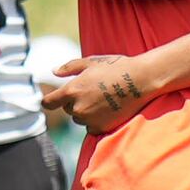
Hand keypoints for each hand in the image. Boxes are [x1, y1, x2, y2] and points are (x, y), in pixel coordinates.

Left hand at [43, 54, 157, 132]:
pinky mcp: (102, 128)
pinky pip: (92, 128)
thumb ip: (69, 67)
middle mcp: (77, 108)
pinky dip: (96, 121)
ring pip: (80, 119)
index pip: (48, 103)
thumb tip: (54, 71)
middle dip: (76, 102)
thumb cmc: (116, 67)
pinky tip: (108, 109)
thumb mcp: (91, 62)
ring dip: (86, 112)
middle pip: (68, 110)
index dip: (50, 101)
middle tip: (93, 92)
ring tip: (103, 99)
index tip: (53, 100)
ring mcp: (90, 120)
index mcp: (71, 91)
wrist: (140, 80)